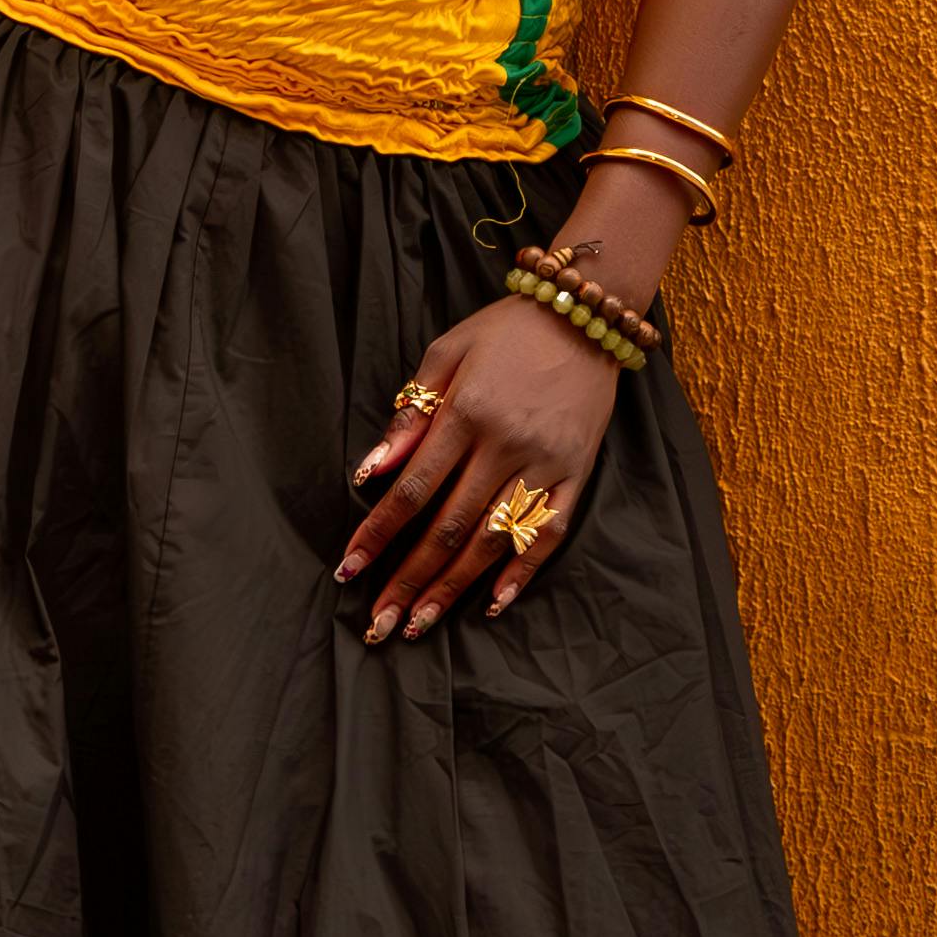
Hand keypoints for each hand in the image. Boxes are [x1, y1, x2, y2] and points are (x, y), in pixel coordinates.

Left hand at [337, 301, 617, 637]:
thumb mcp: (446, 352)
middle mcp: (506, 444)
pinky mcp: (579, 472)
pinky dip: (522, 571)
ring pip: (495, 540)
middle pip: (449, 527)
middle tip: (380, 623)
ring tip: (422, 624)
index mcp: (467, 412)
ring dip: (455, 588)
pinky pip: (550, 533)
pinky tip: (495, 604)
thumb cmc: (506, 330)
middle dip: (410, 579)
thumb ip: (411, 414)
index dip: (378, 535)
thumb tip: (372, 470)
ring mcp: (547, 462)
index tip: (350, 571)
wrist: (585, 312)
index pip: (412, 490)